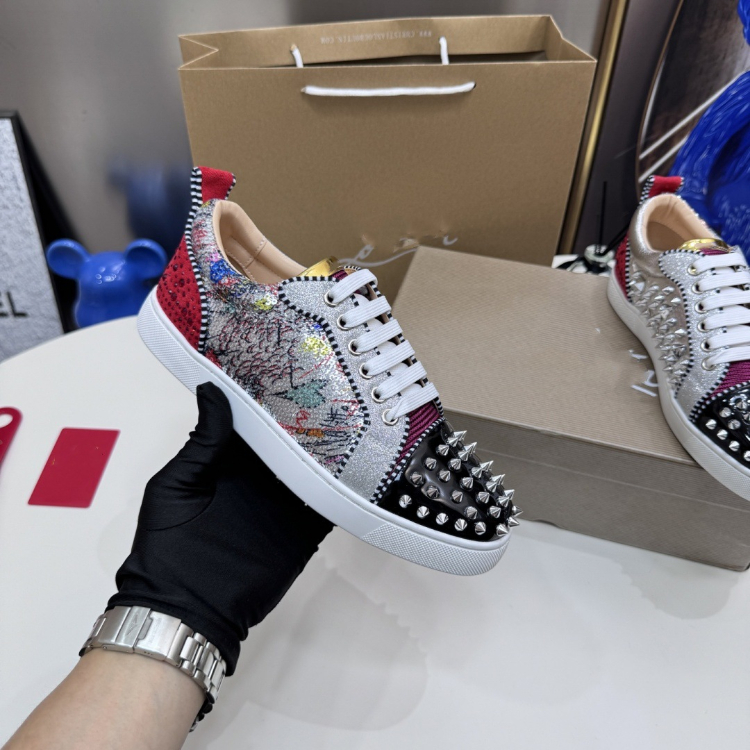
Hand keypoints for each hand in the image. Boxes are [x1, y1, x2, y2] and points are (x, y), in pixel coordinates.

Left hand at [108, 382, 333, 673]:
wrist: (186, 608)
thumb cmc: (167, 544)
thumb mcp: (178, 483)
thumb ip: (204, 441)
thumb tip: (212, 389)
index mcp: (227, 462)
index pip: (254, 422)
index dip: (269, 397)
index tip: (290, 369)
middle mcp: (259, 478)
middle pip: (289, 441)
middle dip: (308, 417)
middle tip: (332, 382)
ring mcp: (283, 504)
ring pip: (312, 468)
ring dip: (330, 449)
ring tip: (354, 414)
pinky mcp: (302, 530)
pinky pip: (327, 504)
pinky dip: (343, 488)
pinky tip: (361, 464)